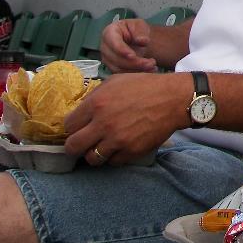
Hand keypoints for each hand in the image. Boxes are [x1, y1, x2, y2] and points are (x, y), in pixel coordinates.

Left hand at [64, 72, 190, 165]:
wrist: (174, 99)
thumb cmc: (145, 86)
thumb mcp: (116, 81)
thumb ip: (95, 96)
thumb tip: (82, 110)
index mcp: (97, 103)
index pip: (68, 125)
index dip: (73, 127)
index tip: (80, 127)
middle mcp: (103, 124)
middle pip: (73, 146)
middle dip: (76, 145)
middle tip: (84, 142)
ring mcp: (117, 140)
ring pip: (91, 158)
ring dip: (95, 153)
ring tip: (103, 146)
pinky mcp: (131, 151)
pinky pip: (113, 161)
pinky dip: (115, 156)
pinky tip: (121, 146)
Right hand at [100, 18, 155, 72]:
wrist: (136, 38)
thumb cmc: (135, 30)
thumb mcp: (140, 25)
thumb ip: (140, 32)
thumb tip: (142, 41)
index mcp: (109, 32)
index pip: (113, 43)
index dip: (122, 50)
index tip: (133, 56)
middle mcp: (105, 47)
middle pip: (116, 59)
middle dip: (134, 63)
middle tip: (151, 63)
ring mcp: (108, 59)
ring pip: (119, 69)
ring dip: (137, 70)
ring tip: (153, 66)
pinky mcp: (114, 68)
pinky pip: (123, 75)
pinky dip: (137, 74)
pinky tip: (150, 70)